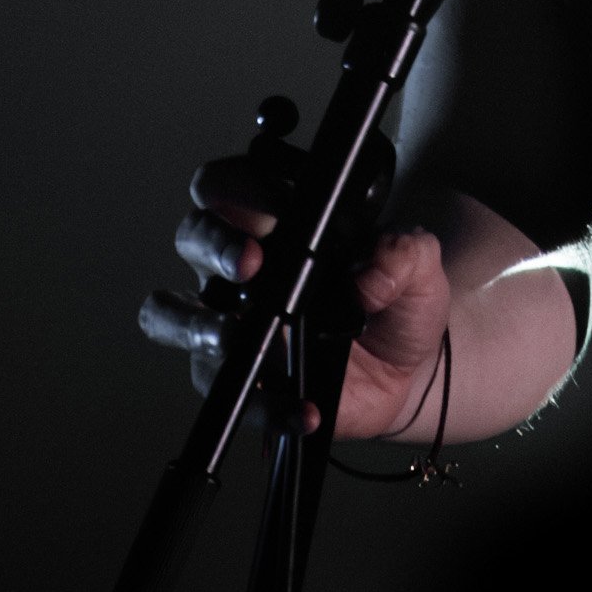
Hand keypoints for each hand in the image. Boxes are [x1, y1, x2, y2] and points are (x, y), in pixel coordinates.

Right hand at [139, 152, 453, 440]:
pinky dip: (262, 404)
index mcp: (276, 221)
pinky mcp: (243, 380)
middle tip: (252, 260)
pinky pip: (229, 392)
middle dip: (215, 243)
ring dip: (196, 321)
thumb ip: (402, 251)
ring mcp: (232, 323)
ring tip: (236, 334)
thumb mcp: (418, 264)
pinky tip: (302, 407)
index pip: (228, 184)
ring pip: (173, 314)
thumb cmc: (399, 300)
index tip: (275, 204)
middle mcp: (240, 267)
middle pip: (193, 237)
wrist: (410, 369)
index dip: (239, 186)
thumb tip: (372, 262)